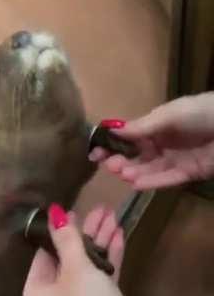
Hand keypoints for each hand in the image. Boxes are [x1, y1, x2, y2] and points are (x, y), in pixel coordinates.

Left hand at [23, 204, 124, 295]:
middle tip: (102, 208)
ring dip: (102, 240)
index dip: (61, 229)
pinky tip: (120, 235)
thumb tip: (53, 210)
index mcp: (38, 289)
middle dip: (88, 231)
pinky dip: (111, 258)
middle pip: (70, 255)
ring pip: (89, 264)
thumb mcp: (76, 269)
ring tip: (114, 214)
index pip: (46, 251)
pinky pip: (102, 277)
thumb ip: (67, 239)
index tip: (75, 209)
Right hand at [90, 93, 213, 189]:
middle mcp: (163, 143)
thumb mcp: (168, 115)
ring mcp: (176, 158)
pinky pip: (168, 178)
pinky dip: (153, 182)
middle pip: (138, 156)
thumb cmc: (199, 112)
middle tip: (108, 165)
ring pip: (150, 168)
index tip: (95, 152)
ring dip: (135, 172)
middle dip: (122, 160)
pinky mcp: (190, 172)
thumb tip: (113, 130)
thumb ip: (142, 127)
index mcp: (156, 126)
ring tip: (122, 174)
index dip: (113, 144)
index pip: (130, 137)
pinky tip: (136, 184)